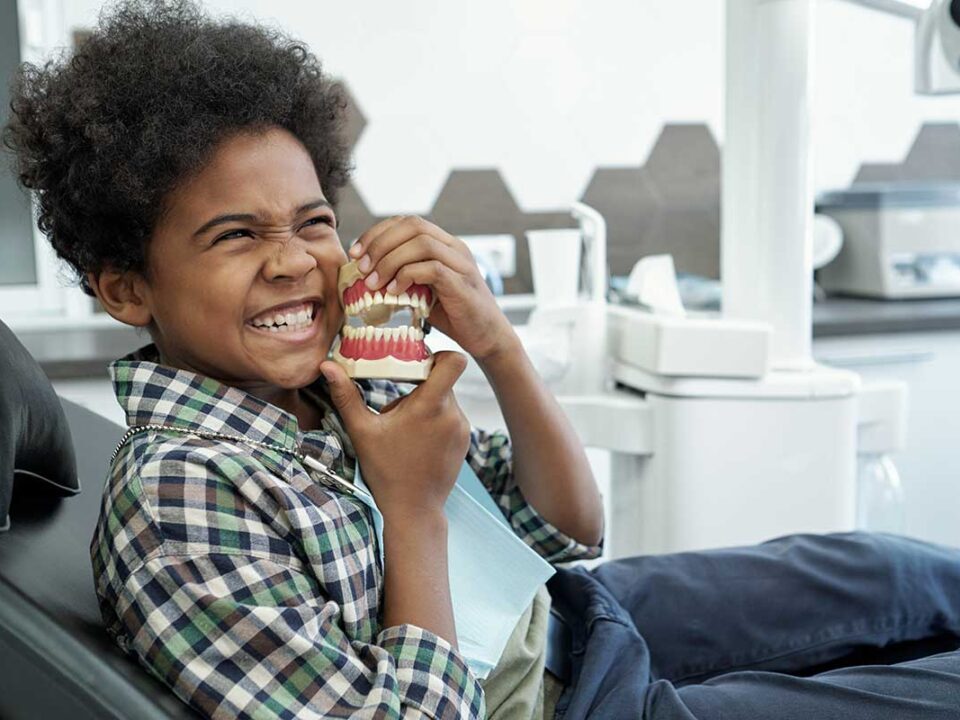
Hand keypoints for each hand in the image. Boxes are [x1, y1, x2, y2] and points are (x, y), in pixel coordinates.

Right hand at [319, 351, 469, 517]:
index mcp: (429, 405)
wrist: (413, 510)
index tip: (417, 361)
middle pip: (442, 380)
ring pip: (446, 399)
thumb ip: (346, 395)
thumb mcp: (362, 431)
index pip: (454, 361)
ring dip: (426, 405)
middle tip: (396, 406)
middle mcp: (452, 413)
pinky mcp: (465, 440)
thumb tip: (327, 366)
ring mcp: (462, 428)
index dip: (440, 354)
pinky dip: (435, 420)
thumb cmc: (386, 471)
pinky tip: (416, 441)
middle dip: (419, 386)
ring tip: (404, 429)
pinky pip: (451, 417)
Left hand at [348, 215, 516, 361]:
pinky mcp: (463, 283)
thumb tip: (366, 274)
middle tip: (361, 266)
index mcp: (444, 244)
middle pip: (413, 225)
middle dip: (380, 242)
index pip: (407, 222)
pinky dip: (407, 276)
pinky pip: (432, 268)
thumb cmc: (453, 314)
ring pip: (421, 243)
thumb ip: (403, 276)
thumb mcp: (423, 289)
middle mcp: (454, 247)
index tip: (356, 252)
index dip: (378, 232)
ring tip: (373, 282)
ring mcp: (461, 263)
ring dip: (390, 260)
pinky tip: (393, 292)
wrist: (488, 337)